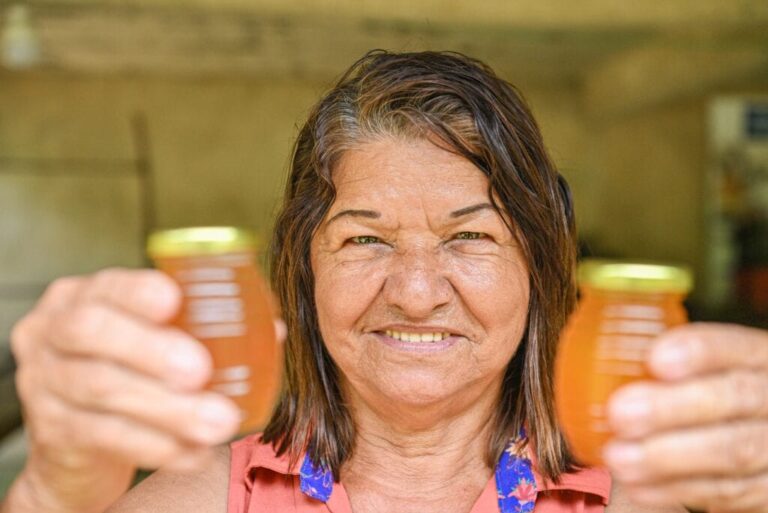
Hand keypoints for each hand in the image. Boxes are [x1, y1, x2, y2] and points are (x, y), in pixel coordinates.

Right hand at [6, 269, 254, 512]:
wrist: (76, 442)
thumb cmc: (127, 372)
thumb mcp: (151, 341)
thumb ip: (203, 328)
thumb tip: (272, 329)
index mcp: (82, 296)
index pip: (106, 285)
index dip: (138, 292)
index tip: (174, 301)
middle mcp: (52, 331)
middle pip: (90, 331)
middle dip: (150, 349)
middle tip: (200, 371)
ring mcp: (42, 381)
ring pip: (100, 388)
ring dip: (167, 407)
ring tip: (217, 421)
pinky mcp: (51, 431)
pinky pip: (105, 436)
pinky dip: (158, 446)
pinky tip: (194, 451)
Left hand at [605, 323, 767, 512]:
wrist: (759, 438)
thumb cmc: (714, 395)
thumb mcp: (708, 368)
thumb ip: (669, 362)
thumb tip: (594, 352)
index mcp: (759, 357)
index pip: (736, 346)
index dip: (699, 351)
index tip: (655, 359)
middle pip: (736, 397)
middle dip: (672, 406)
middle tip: (620, 412)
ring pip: (733, 451)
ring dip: (666, 456)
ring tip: (617, 456)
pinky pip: (728, 493)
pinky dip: (675, 489)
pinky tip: (636, 485)